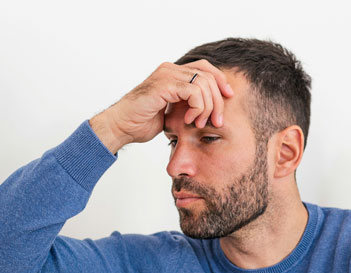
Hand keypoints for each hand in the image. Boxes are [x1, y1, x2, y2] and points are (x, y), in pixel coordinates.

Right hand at [89, 60, 233, 152]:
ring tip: (200, 123)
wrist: (121, 126)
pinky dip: (198, 108)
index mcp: (172, 73)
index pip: (205, 68)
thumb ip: (187, 104)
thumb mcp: (171, 112)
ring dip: (208, 107)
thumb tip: (208, 107)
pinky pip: (194, 92)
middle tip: (218, 121)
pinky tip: (190, 120)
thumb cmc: (142, 121)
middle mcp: (170, 69)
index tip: (229, 98)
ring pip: (204, 84)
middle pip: (208, 75)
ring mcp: (167, 75)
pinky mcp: (164, 85)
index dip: (220, 81)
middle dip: (218, 100)